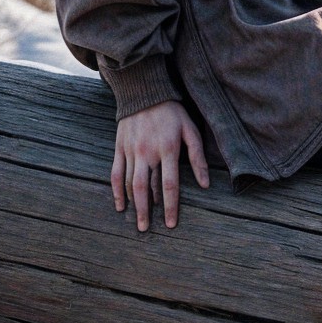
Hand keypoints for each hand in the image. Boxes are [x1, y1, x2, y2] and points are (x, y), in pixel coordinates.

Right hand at [112, 100, 207, 232]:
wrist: (144, 92)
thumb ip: (197, 157)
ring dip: (133, 204)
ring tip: (136, 221)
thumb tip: (205, 184)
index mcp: (167, 149)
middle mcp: (147, 153)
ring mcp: (131, 151)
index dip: (170, 206)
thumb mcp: (191, 130)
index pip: (169, 184)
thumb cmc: (172, 112)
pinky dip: (117, 190)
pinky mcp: (119, 148)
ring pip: (130, 183)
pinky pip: (116, 173)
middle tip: (146, 230)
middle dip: (146, 211)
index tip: (170, 224)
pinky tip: (120, 204)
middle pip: (145, 188)